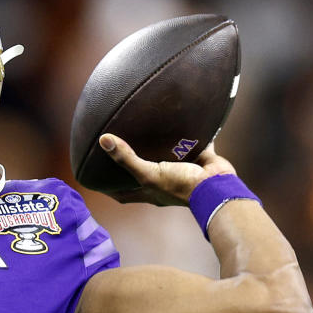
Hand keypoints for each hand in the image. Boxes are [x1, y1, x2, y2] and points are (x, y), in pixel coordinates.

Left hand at [98, 133, 236, 205]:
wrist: (217, 184)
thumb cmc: (180, 186)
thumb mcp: (149, 173)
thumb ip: (127, 158)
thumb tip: (103, 140)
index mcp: (150, 191)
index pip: (123, 193)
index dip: (109, 188)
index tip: (95, 180)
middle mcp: (163, 183)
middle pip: (143, 174)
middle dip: (133, 165)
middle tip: (119, 149)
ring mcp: (181, 171)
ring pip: (167, 159)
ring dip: (160, 149)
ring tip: (147, 132)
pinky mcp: (198, 158)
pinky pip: (191, 144)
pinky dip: (188, 134)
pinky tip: (181, 119)